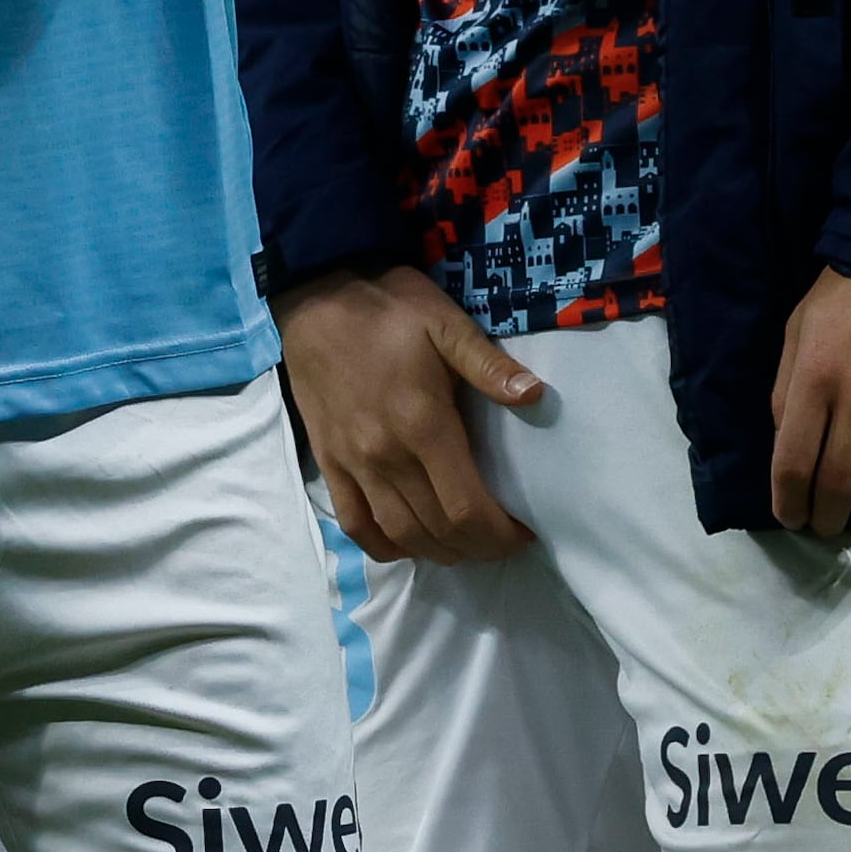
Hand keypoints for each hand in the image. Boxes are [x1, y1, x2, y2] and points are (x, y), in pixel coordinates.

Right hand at [279, 266, 540, 563]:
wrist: (316, 299)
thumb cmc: (388, 309)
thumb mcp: (445, 323)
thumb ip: (488, 364)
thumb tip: (534, 396)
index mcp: (422, 425)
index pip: (465, 507)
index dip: (498, 534)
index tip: (524, 533)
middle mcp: (386, 456)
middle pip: (437, 531)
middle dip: (478, 548)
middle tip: (504, 542)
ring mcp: (353, 465)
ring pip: (399, 535)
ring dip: (438, 552)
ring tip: (467, 546)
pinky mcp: (329, 463)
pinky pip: (356, 524)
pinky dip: (385, 546)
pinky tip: (409, 543)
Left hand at [770, 268, 850, 535]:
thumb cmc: (847, 294)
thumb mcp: (798, 329)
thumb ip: (787, 389)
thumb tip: (785, 446)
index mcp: (813, 378)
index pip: (793, 464)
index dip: (789, 504)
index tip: (791, 517)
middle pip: (840, 484)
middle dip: (828, 518)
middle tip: (828, 526)